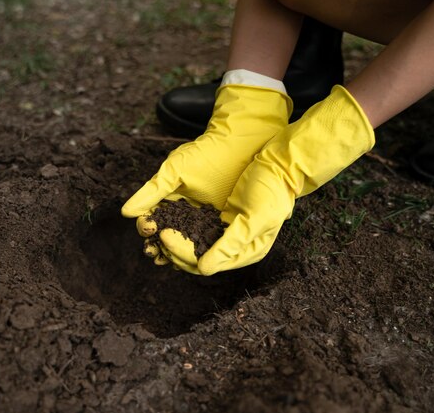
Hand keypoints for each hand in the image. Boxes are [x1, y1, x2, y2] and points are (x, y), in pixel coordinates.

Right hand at [122, 84, 291, 268]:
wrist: (240, 144)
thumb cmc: (205, 152)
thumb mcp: (174, 170)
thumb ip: (151, 191)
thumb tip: (125, 213)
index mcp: (168, 199)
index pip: (151, 218)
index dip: (146, 226)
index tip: (148, 228)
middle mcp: (183, 212)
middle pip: (165, 236)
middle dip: (158, 246)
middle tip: (156, 253)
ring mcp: (202, 220)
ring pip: (185, 243)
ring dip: (176, 253)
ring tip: (171, 259)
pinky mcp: (221, 224)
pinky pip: (207, 242)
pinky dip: (199, 251)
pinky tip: (196, 258)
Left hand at [165, 85, 375, 274]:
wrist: (279, 165)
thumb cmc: (271, 190)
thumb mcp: (254, 217)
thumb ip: (230, 244)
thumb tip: (204, 269)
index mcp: (246, 253)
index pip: (206, 263)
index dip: (182, 253)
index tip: (164, 235)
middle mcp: (235, 248)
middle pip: (196, 258)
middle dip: (174, 248)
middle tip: (153, 232)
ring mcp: (227, 233)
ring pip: (193, 245)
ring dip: (174, 240)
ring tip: (153, 230)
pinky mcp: (221, 218)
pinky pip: (195, 229)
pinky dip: (181, 227)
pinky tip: (165, 220)